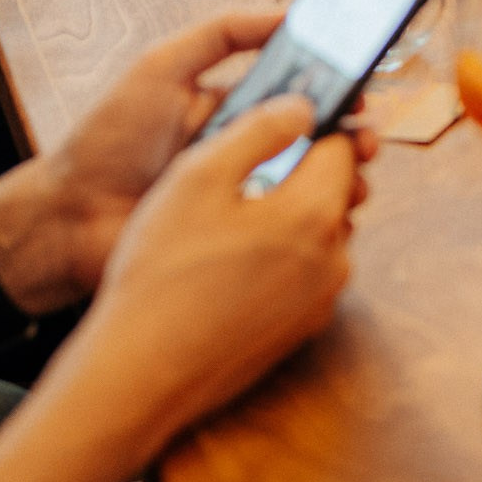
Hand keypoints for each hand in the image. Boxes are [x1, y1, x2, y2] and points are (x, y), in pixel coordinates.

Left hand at [0, 12, 377, 316]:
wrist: (67, 219)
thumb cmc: (108, 140)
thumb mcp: (160, 68)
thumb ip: (220, 34)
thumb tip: (288, 13)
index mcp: (235, 109)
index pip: (301, 93)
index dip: (336, 89)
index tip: (364, 84)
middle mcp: (248, 152)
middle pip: (318, 141)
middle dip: (352, 137)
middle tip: (368, 139)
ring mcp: (246, 198)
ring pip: (314, 187)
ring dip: (344, 180)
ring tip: (355, 180)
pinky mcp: (239, 240)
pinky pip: (290, 229)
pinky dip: (317, 222)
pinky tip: (330, 216)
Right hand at [47, 97, 366, 449]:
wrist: (138, 373)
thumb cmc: (160, 272)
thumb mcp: (197, 177)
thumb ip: (259, 129)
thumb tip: (304, 108)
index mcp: (315, 214)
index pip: (343, 147)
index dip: (315, 126)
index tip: (288, 120)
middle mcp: (335, 258)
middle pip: (334, 191)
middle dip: (299, 173)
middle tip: (245, 174)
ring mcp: (321, 300)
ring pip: (317, 233)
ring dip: (286, 217)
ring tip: (227, 222)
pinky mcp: (301, 330)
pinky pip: (303, 273)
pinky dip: (278, 259)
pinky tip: (227, 265)